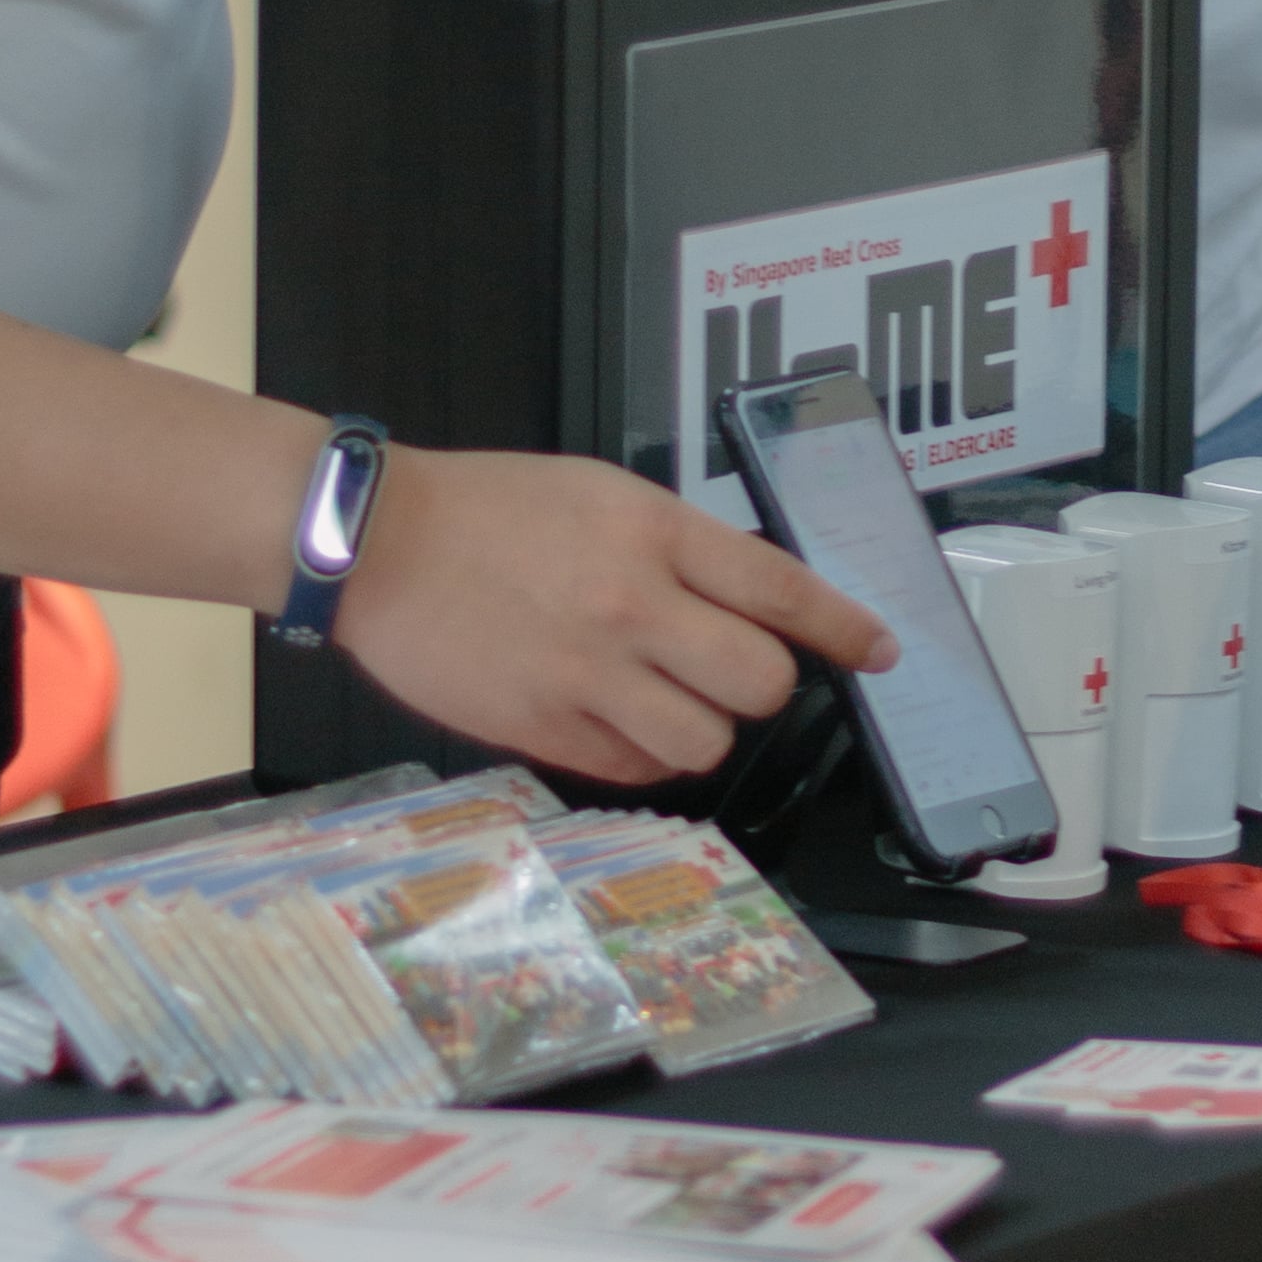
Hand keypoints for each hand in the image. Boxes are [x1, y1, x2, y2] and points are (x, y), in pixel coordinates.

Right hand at [335, 448, 897, 789]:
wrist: (380, 544)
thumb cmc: (493, 507)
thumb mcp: (602, 494)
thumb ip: (678, 545)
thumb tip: (748, 599)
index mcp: (654, 532)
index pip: (781, 589)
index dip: (846, 627)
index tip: (881, 649)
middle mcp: (634, 605)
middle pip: (760, 682)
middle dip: (763, 685)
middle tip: (733, 672)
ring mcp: (589, 675)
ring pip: (705, 740)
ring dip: (703, 727)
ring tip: (667, 698)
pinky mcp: (544, 729)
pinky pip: (635, 767)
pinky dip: (644, 753)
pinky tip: (618, 719)